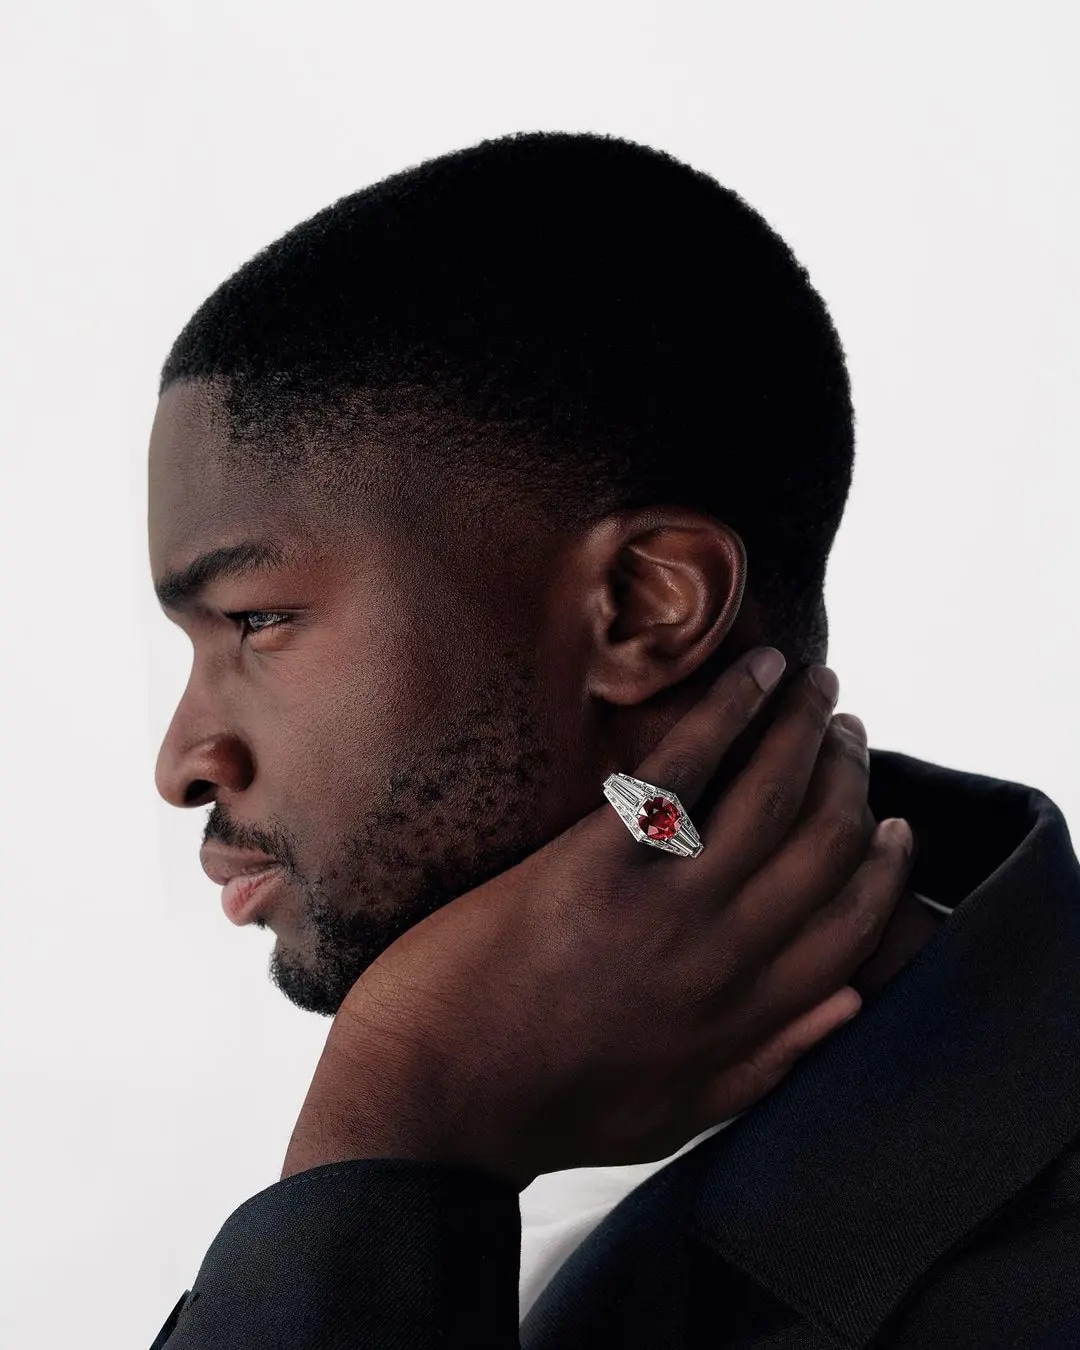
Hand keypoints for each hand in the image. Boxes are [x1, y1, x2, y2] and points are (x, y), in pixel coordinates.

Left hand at [282, 649, 913, 1188]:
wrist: (426, 1102)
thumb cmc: (544, 1110)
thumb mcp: (677, 1114)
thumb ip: (769, 1060)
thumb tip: (852, 1001)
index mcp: (744, 1019)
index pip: (854, 927)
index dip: (886, 867)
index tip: (891, 823)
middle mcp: (722, 957)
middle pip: (824, 845)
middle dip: (848, 777)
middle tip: (846, 729)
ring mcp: (662, 907)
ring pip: (771, 797)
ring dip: (804, 728)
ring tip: (816, 683)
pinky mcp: (594, 863)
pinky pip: (684, 769)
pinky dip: (730, 710)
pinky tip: (754, 673)